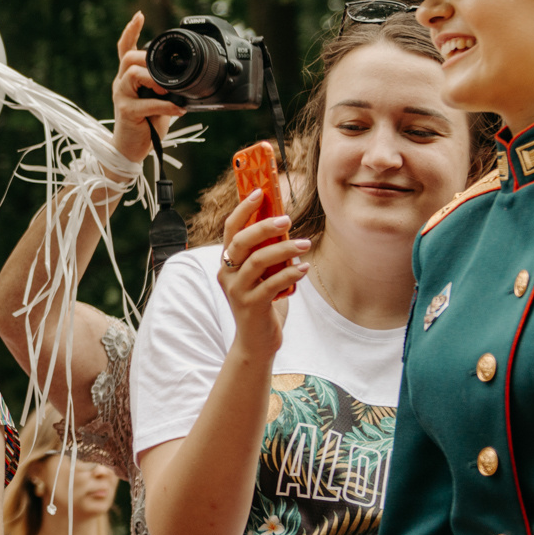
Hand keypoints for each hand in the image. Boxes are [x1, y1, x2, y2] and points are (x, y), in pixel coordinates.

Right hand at [111, 12, 179, 163]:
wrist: (130, 150)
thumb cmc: (146, 125)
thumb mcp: (158, 100)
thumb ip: (166, 87)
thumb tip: (189, 80)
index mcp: (128, 78)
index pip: (124, 49)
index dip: (131, 31)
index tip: (139, 15)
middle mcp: (121, 84)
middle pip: (129, 58)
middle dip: (148, 59)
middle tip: (166, 75)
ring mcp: (121, 97)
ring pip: (132, 74)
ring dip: (155, 79)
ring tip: (169, 90)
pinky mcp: (126, 112)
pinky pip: (146, 103)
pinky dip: (166, 106)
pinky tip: (178, 110)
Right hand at [216, 193, 306, 348]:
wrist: (256, 342)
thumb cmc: (262, 304)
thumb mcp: (261, 276)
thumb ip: (265, 255)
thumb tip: (284, 227)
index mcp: (228, 263)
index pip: (230, 229)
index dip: (243, 209)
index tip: (259, 192)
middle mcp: (227, 274)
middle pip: (241, 241)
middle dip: (264, 226)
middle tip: (287, 219)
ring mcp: (237, 290)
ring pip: (258, 261)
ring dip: (284, 249)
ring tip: (306, 244)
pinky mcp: (251, 306)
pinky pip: (272, 284)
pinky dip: (290, 273)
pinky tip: (304, 268)